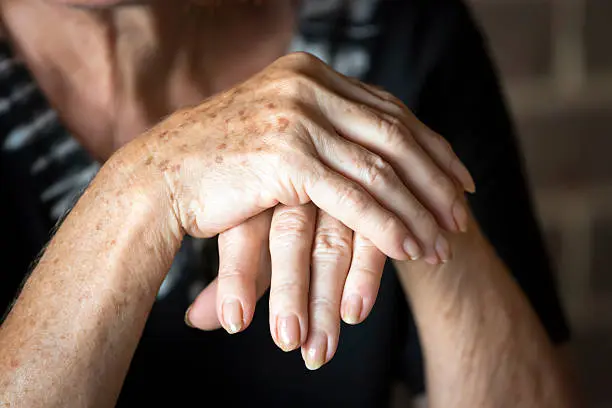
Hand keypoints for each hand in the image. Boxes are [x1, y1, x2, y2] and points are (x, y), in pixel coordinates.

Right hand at [137, 51, 471, 249]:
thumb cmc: (219, 161)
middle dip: (436, 180)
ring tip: (444, 244)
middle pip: (394, 135)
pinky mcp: (285, 156)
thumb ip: (321, 125)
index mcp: (309, 74)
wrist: (161, 175)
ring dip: (419, 210)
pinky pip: (352, 196)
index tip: (460, 178)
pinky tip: (410, 250)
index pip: (390, 110)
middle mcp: (307, 86)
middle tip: (463, 214)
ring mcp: (296, 118)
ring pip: (379, 168)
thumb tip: (367, 146)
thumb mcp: (276, 128)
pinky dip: (387, 225)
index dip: (432, 146)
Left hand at [187, 204, 387, 369]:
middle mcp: (299, 186)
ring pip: (331, 246)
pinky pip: (370, 241)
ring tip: (318, 351)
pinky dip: (365, 277)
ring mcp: (339, 190)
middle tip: (286, 341)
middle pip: (290, 238)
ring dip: (326, 300)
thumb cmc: (289, 205)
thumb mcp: (261, 230)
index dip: (238, 275)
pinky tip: (355, 312)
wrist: (346, 149)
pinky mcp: (376, 201)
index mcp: (262, 186)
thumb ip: (237, 275)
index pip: (245, 231)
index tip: (233, 320)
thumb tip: (194, 319)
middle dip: (289, 293)